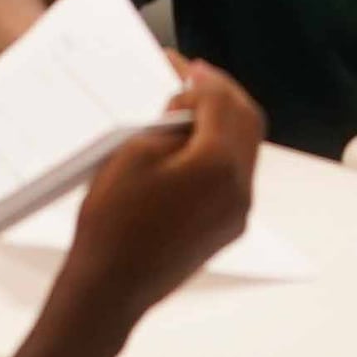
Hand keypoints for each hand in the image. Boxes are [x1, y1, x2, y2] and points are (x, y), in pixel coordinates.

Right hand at [47, 65, 259, 327]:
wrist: (109, 288)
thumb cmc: (112, 225)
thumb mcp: (134, 154)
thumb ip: (170, 124)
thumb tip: (188, 111)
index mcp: (218, 164)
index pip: (223, 102)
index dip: (203, 79)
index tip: (186, 68)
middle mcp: (239, 189)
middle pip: (247, 123)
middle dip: (222, 96)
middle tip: (195, 80)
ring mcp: (237, 213)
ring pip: (245, 150)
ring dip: (224, 124)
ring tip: (191, 111)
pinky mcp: (227, 229)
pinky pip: (235, 178)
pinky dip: (220, 154)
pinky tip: (191, 148)